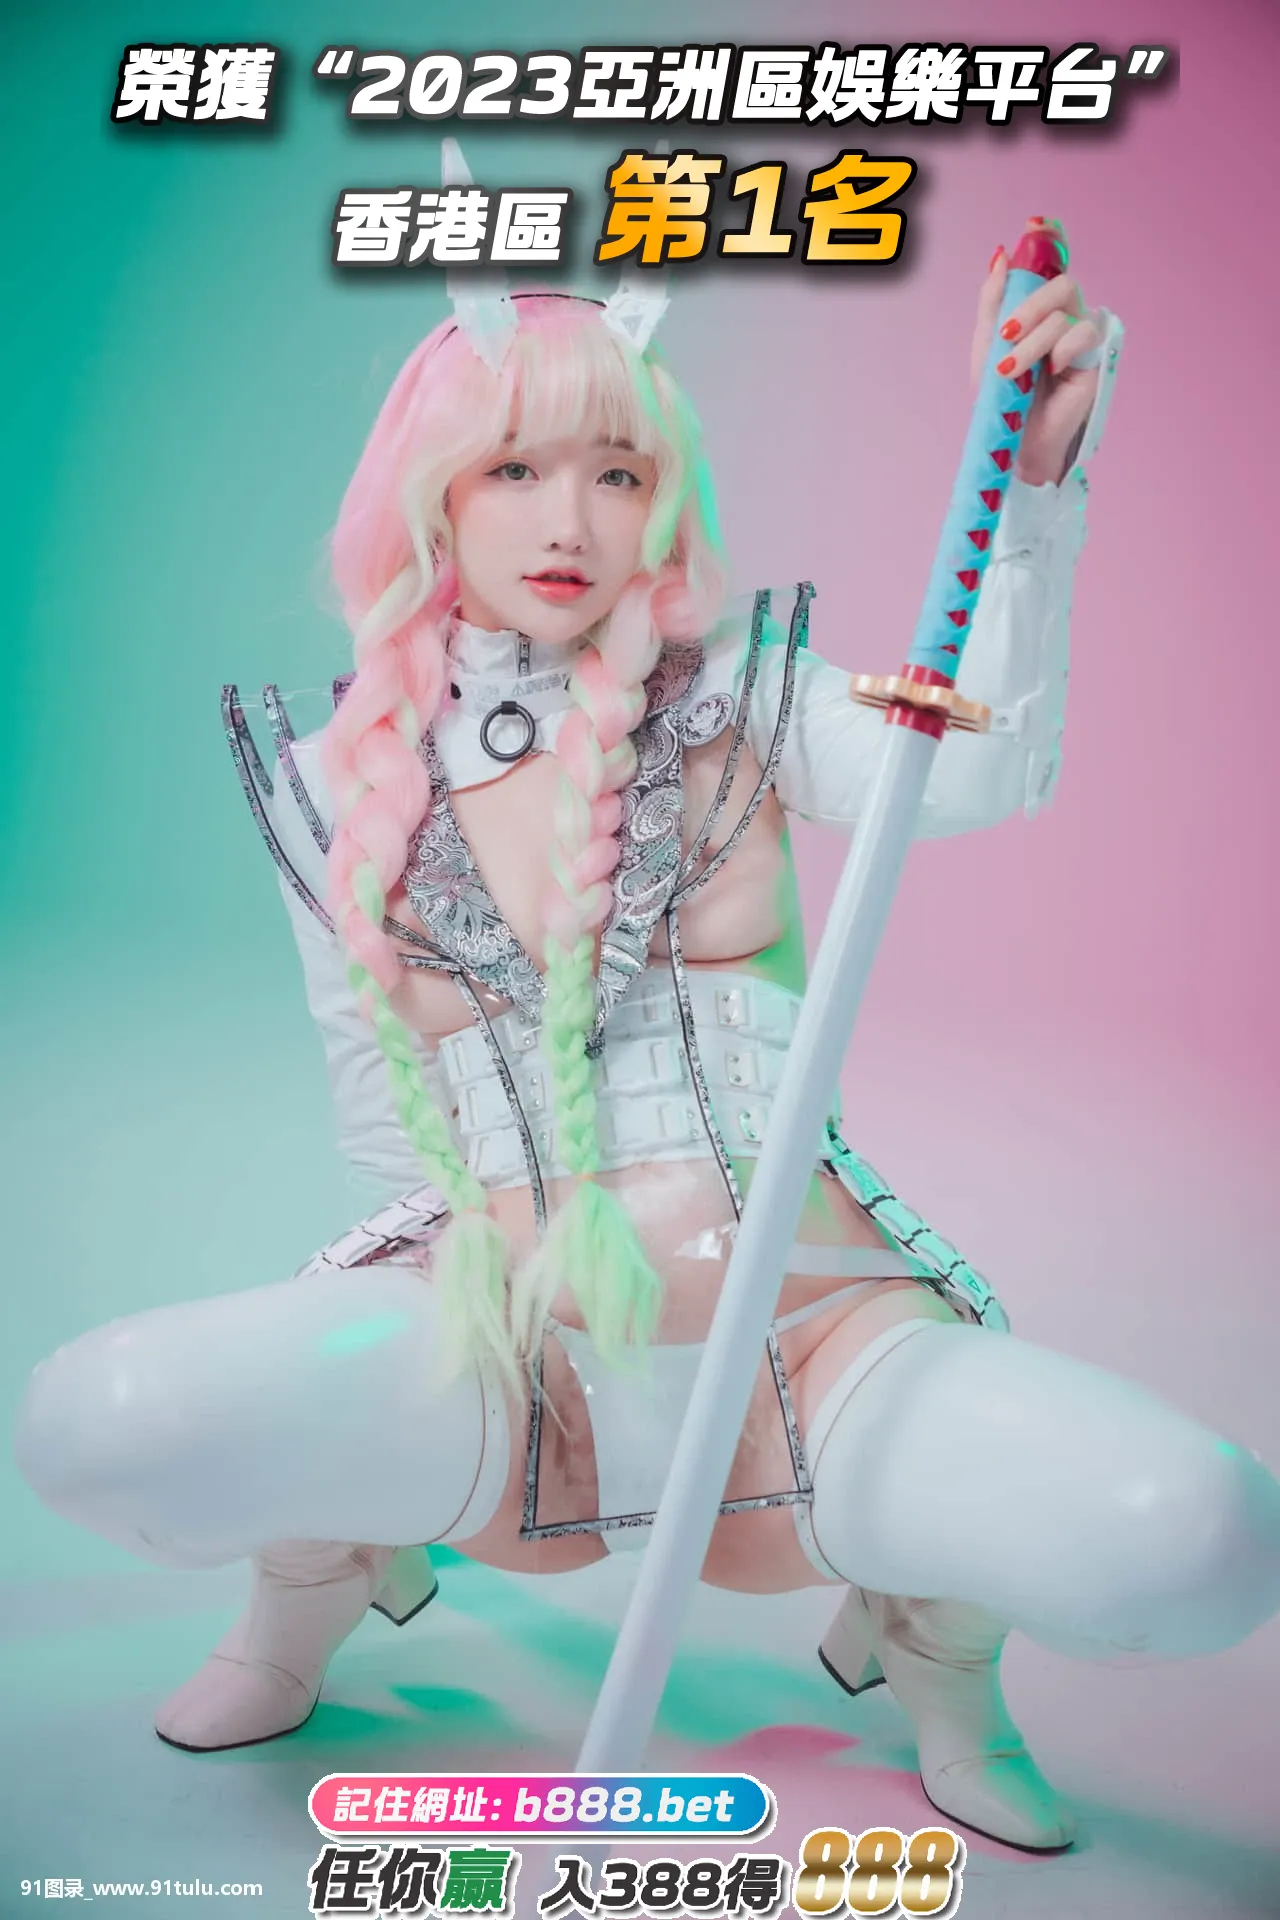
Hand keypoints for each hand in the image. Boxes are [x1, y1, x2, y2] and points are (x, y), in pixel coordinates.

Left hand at [972, 218, 1102, 486]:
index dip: (1047, 241)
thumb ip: (993, 301)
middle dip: (1028, 307)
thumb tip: (1001, 254)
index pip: (1048, 269)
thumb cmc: (1002, 397)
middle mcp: (1064, 319)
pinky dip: (1060, 351)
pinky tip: (1049, 373)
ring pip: (1064, 314)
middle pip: (1060, 285)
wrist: (1014, 439)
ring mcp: (1082, 338)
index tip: (1035, 221)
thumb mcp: (987, 345)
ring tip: (1011, 371)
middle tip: (1005, 335)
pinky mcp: (1095, 359)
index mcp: (1039, 311)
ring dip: (1032, 341)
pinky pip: (1083, 335)